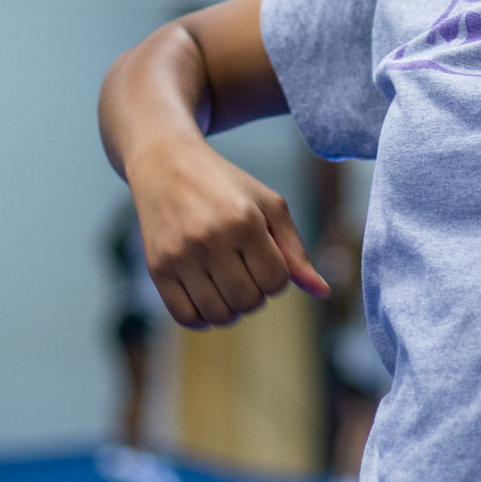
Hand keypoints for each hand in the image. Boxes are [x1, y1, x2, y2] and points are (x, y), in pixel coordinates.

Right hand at [127, 134, 328, 328]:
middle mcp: (210, 239)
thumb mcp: (269, 205)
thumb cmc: (226, 186)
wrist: (165, 164)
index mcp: (244, 221)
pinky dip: (202, 317)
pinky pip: (186, 317)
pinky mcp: (157, 268)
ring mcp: (180, 256)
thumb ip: (296, 250)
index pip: (276, 282)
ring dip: (231, 308)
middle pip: (248, 302)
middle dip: (255, 295)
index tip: (264, 259)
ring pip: (219, 315)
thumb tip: (322, 292)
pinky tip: (206, 295)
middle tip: (246, 273)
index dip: (276, 277)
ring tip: (227, 284)